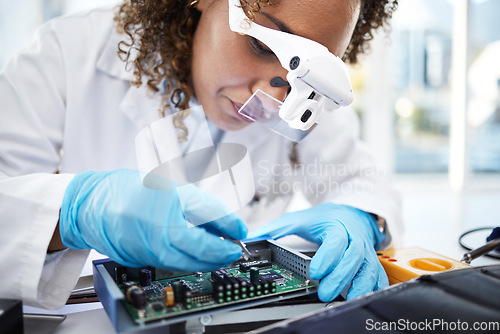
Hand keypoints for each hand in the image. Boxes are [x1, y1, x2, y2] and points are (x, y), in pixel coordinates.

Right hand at [59, 169, 246, 270]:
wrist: (90, 205)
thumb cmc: (126, 190)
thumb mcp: (165, 187)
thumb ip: (193, 205)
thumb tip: (219, 223)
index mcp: (166, 197)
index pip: (208, 213)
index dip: (230, 223)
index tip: (241, 229)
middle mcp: (157, 224)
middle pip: (201, 245)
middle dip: (223, 250)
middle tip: (235, 249)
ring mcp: (148, 246)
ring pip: (188, 261)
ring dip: (209, 260)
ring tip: (221, 255)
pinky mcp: (142, 259)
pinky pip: (173, 264)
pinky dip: (190, 262)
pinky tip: (198, 258)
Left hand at [248, 203, 387, 300]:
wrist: (351, 213)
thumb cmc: (326, 218)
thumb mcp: (299, 219)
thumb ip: (276, 229)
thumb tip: (252, 237)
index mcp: (337, 226)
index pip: (335, 241)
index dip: (328, 257)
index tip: (315, 271)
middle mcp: (354, 238)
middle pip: (353, 257)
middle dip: (340, 276)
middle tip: (325, 292)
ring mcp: (365, 250)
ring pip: (368, 267)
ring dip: (360, 284)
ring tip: (348, 298)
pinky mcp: (371, 261)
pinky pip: (378, 274)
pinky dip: (374, 286)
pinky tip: (365, 295)